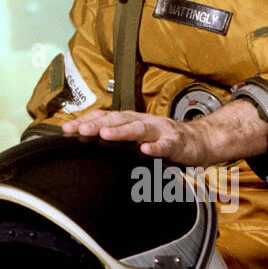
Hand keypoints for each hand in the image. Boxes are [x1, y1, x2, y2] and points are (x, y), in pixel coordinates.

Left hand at [60, 99, 267, 166]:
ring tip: (105, 134)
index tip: (65, 130)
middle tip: (79, 130)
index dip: (85, 122)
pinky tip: (147, 150)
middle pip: (117, 119)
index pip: (104, 118)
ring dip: (121, 131)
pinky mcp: (178, 142)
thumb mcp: (137, 139)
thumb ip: (116, 141)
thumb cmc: (165, 141)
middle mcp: (143, 121)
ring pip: (139, 128)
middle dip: (97, 124)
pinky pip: (166, 145)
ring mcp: (161, 130)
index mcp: (131, 121)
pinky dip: (156, 147)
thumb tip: (86, 143)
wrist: (201, 141)